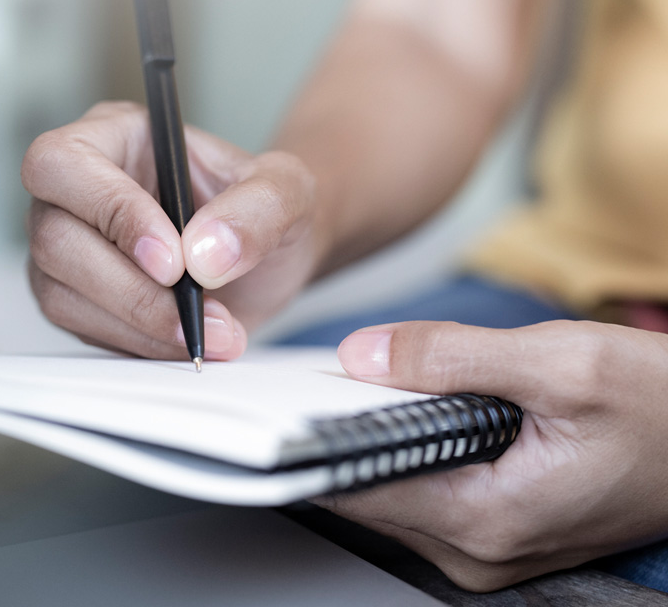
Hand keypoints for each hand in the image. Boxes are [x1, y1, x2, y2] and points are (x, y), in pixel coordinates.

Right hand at [22, 101, 320, 359]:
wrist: (265, 262)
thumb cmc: (262, 209)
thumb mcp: (287, 191)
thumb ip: (258, 209)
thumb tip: (204, 253)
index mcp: (113, 136)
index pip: (64, 162)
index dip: (109, 210)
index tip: (173, 261)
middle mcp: (74, 189)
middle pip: (53, 236)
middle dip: (128, 287)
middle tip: (195, 312)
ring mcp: (65, 246)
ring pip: (60, 292)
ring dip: (138, 323)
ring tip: (215, 331)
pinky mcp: (73, 297)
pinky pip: (82, 329)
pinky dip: (139, 343)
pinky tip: (189, 338)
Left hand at [321, 319, 667, 591]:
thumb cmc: (663, 408)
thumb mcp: (562, 361)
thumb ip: (452, 356)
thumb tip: (363, 355)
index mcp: (488, 518)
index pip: (359, 486)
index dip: (313, 438)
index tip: (278, 401)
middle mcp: (478, 550)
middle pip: (367, 491)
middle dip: (339, 432)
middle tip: (321, 376)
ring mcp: (485, 549)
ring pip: (391, 492)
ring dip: (373, 439)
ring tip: (365, 383)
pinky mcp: (493, 533)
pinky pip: (422, 493)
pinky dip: (405, 450)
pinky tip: (406, 408)